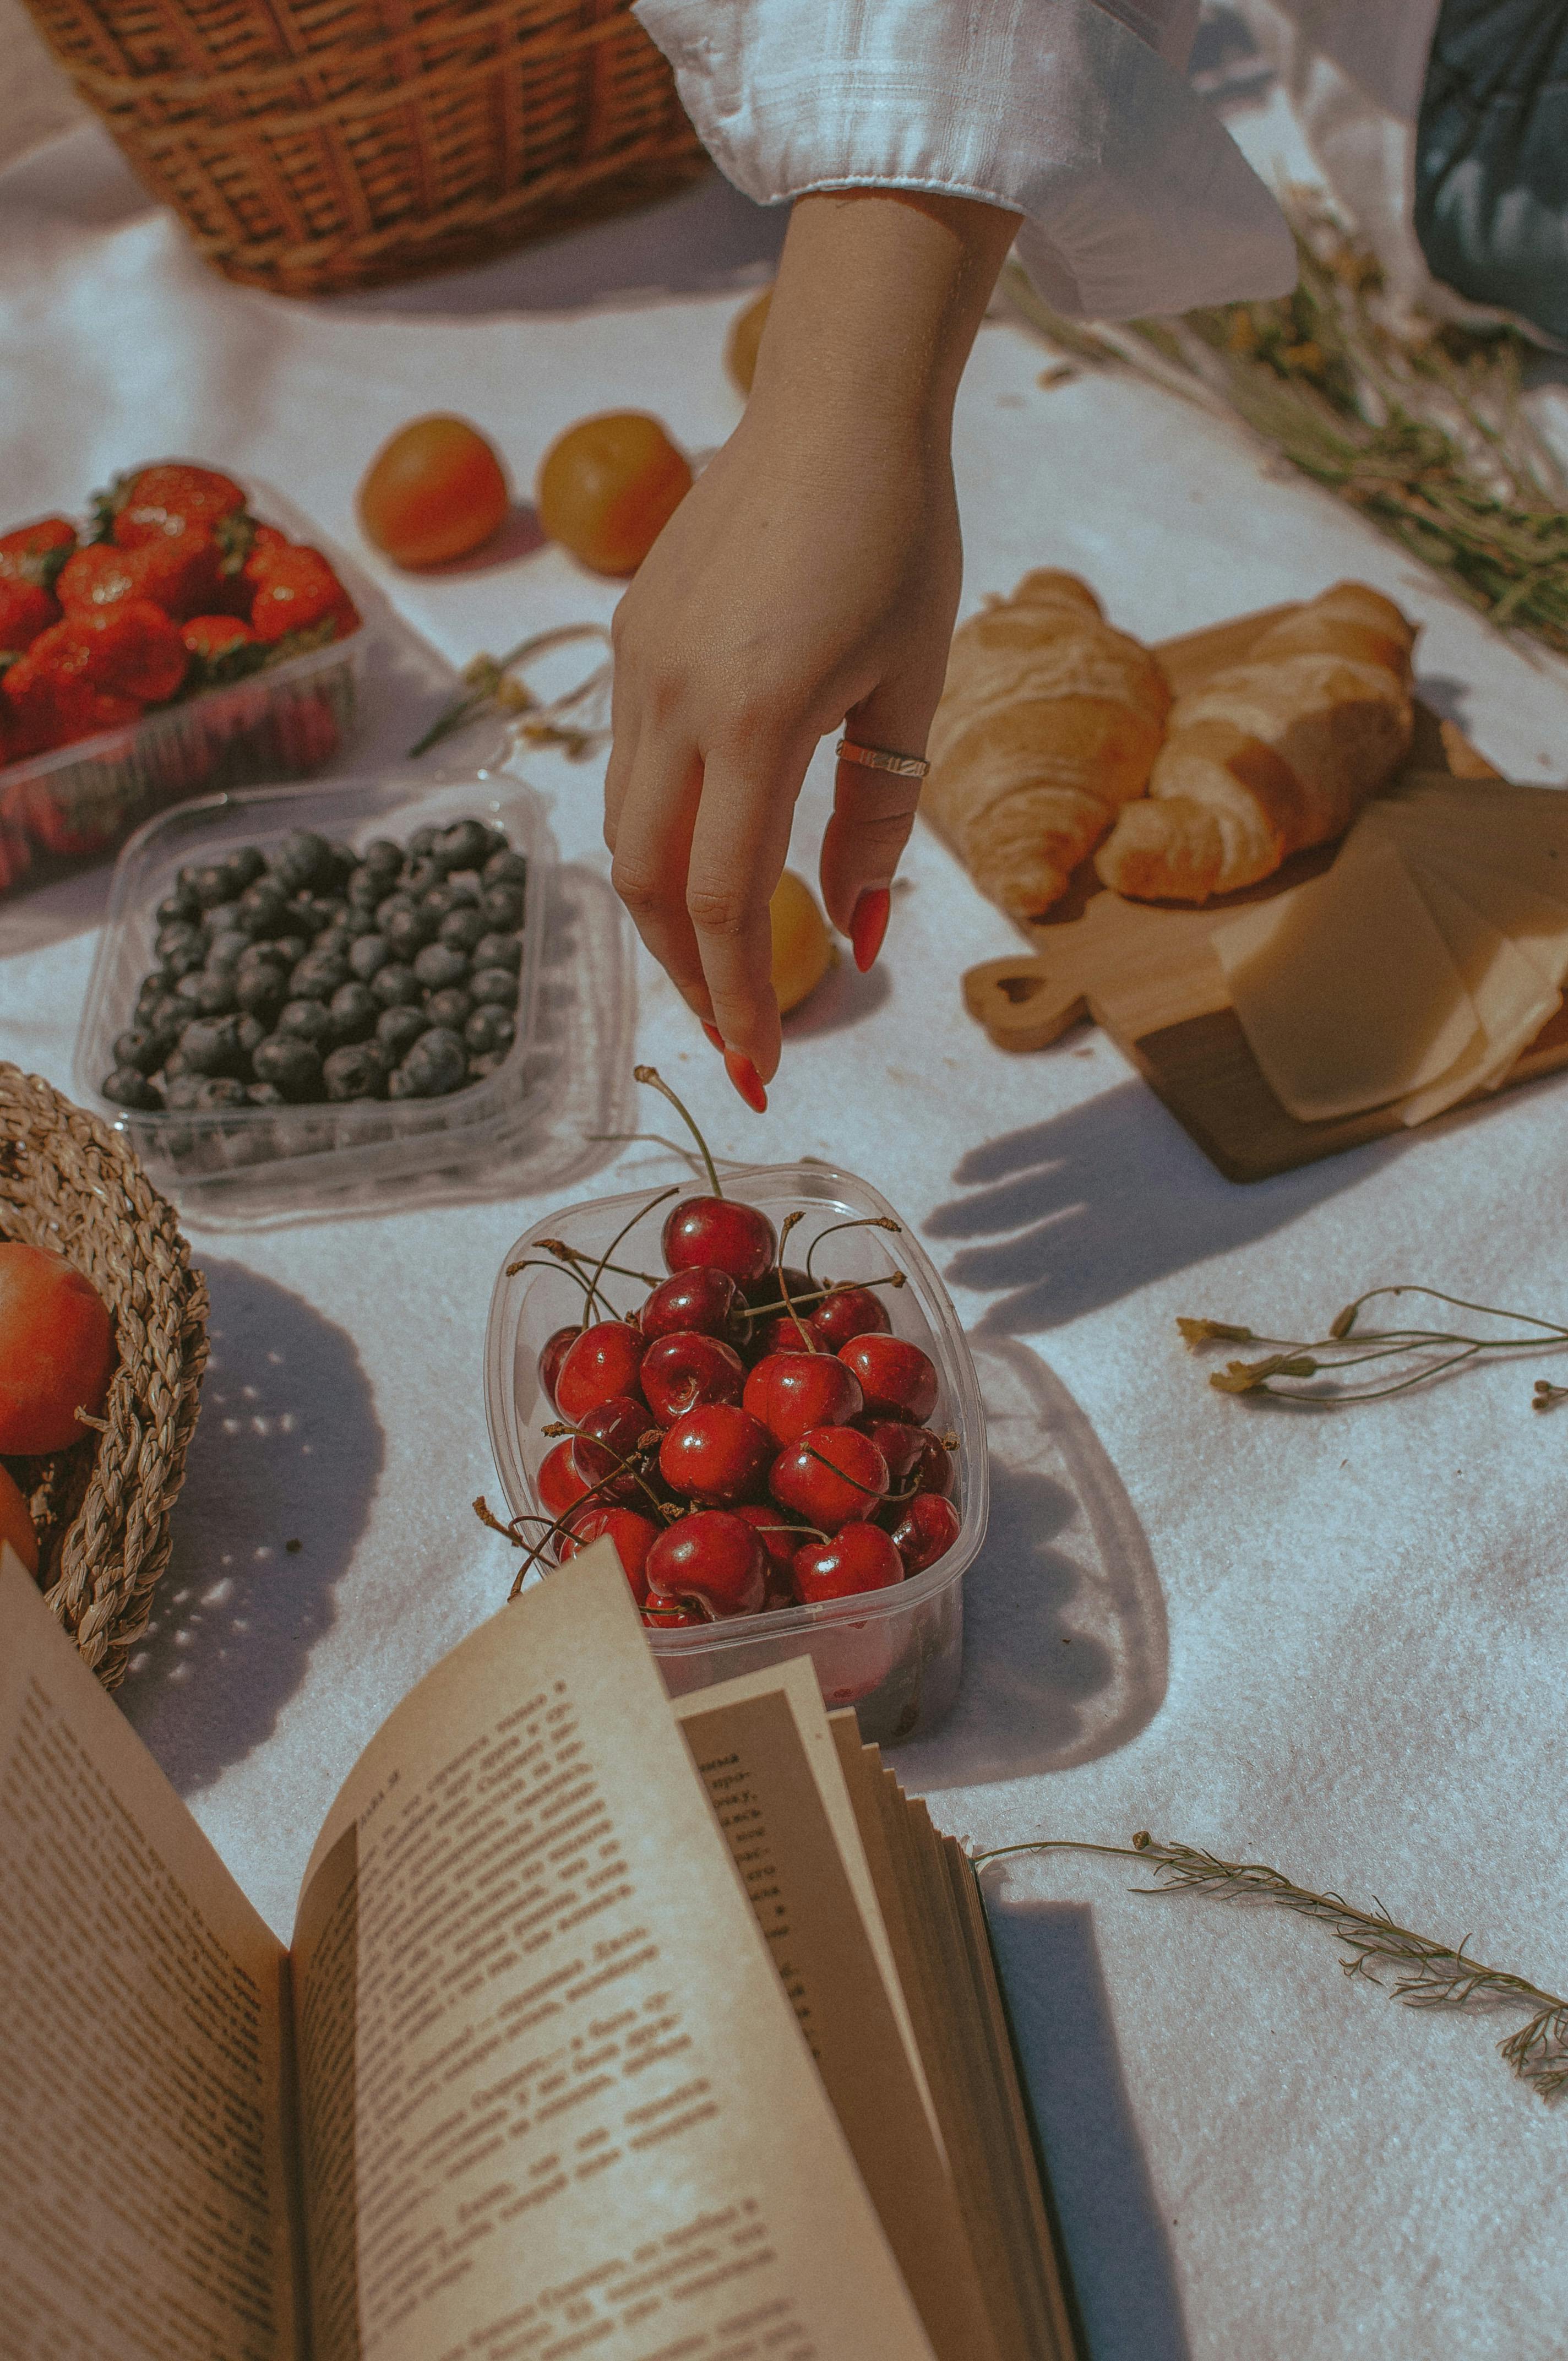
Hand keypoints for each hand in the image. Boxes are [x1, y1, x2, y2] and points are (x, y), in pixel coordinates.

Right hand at [603, 189, 1016, 1106]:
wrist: (836, 400)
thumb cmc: (900, 536)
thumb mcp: (910, 689)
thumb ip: (877, 822)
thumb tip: (856, 941)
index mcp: (758, 712)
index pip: (728, 900)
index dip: (742, 999)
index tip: (764, 1069)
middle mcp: (673, 696)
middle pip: (650, 884)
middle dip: (691, 977)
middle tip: (742, 1037)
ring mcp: (637, 667)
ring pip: (625, 833)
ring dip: (670, 916)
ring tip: (725, 967)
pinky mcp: (628, 642)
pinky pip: (627, 770)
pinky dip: (663, 840)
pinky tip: (709, 860)